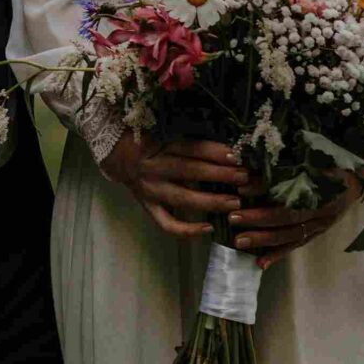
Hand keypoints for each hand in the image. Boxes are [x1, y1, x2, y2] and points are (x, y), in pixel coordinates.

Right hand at [103, 133, 251, 238]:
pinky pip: (167, 223)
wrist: (119, 155)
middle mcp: (155, 168)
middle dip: (220, 175)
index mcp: (161, 145)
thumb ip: (193, 142)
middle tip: (244, 178)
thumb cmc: (151, 142)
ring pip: (183, 198)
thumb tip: (228, 149)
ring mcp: (151, 190)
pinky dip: (187, 230)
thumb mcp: (168, 134)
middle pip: (191, 171)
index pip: (193, 149)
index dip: (216, 153)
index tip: (238, 156)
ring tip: (234, 203)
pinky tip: (209, 229)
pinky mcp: (148, 207)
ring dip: (211, 202)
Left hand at [231, 173, 363, 269]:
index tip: (241, 188)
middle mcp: (323, 210)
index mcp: (323, 187)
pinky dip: (278, 255)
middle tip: (233, 217)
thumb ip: (289, 163)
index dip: (265, 190)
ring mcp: (321, 225)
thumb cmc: (333, 163)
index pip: (290, 190)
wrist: (360, 179)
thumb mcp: (316, 157)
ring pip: (291, 236)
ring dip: (264, 240)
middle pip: (288, 218)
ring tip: (239, 241)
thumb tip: (254, 163)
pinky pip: (296, 246)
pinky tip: (260, 263)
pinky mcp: (318, 234)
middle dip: (259, 219)